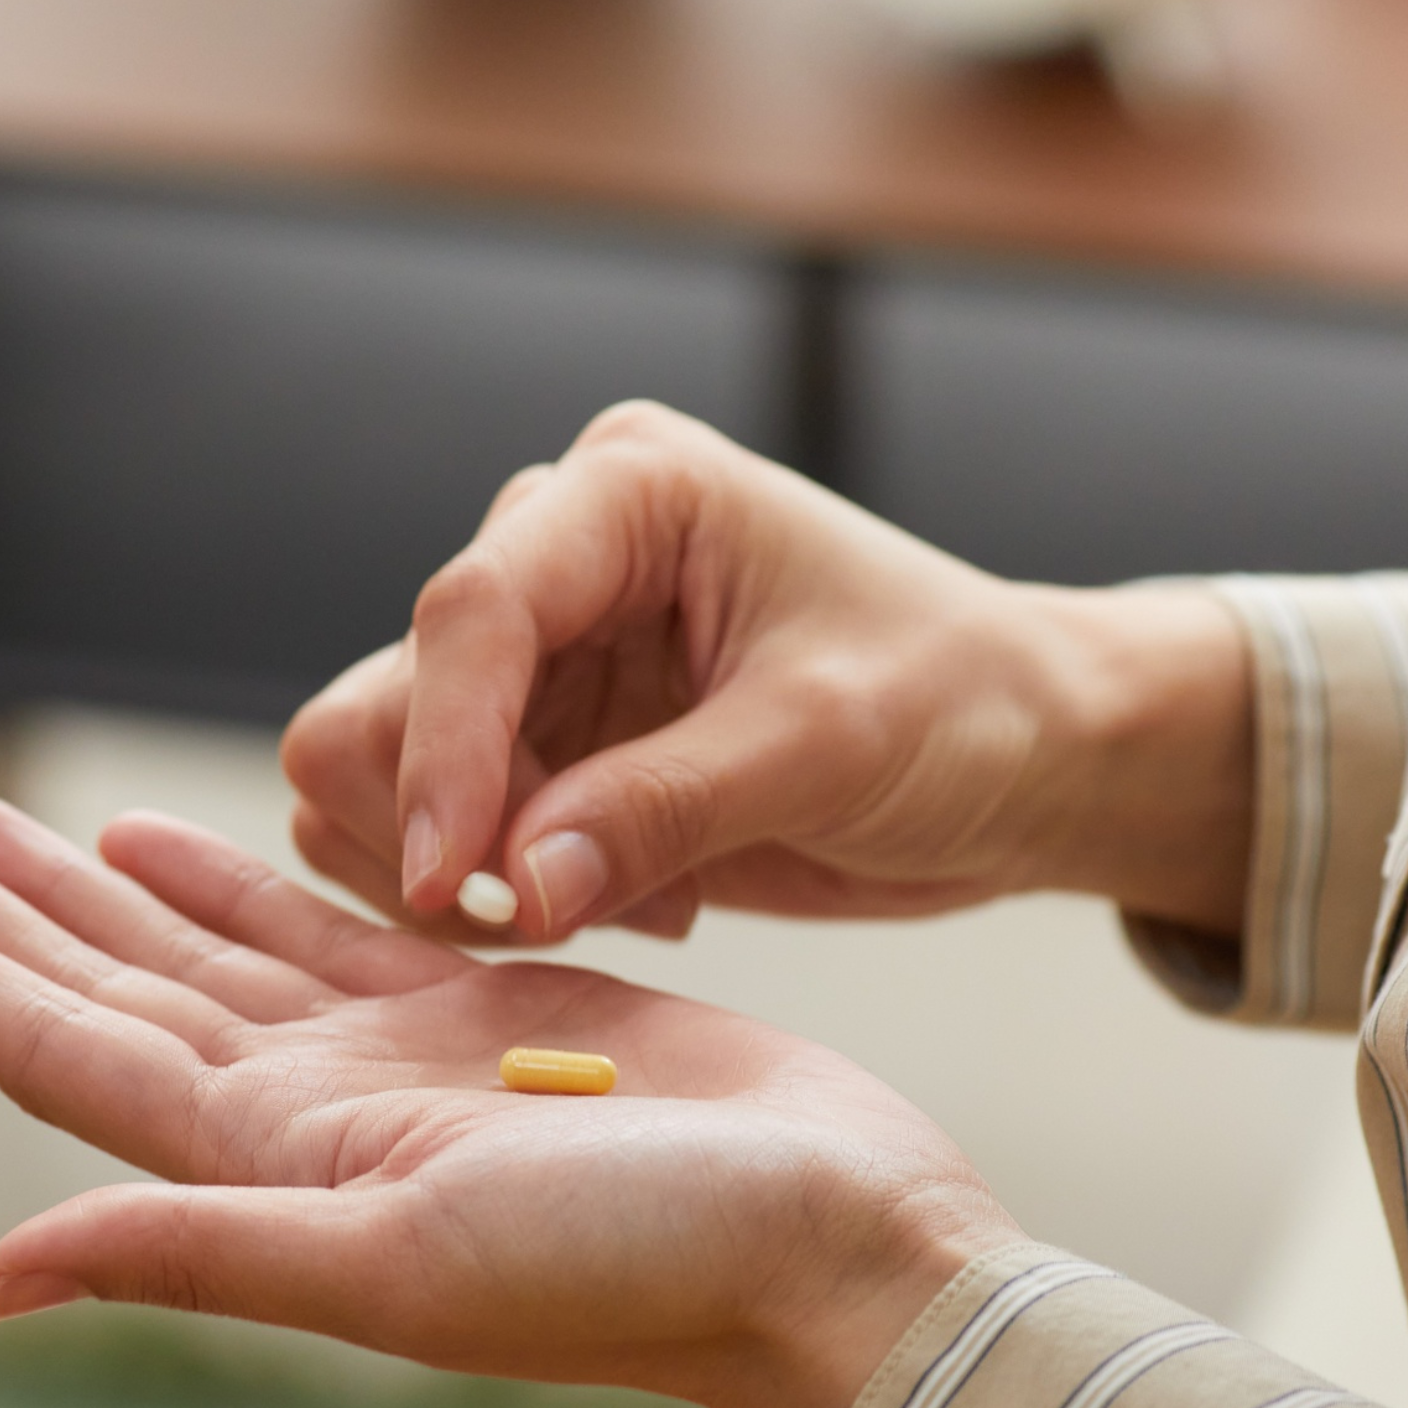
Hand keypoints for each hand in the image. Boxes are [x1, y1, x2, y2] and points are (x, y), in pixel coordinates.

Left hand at [0, 792, 1020, 1407]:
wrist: (830, 1238)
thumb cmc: (649, 1264)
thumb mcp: (409, 1269)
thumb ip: (205, 1250)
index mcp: (280, 1167)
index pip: (62, 1051)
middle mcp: (314, 1115)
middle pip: (101, 983)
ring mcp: (394, 1058)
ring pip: (197, 944)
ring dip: (83, 881)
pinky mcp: (483, 1004)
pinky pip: (321, 926)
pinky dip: (235, 879)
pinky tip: (174, 839)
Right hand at [283, 401, 1253, 945]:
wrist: (1023, 759)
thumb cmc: (958, 702)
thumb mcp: (825, 744)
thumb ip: (664, 809)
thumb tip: (513, 888)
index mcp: (628, 499)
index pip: (474, 612)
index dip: (443, 753)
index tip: (456, 883)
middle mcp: (560, 563)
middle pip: (388, 696)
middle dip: (442, 823)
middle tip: (554, 908)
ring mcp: (544, 665)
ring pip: (383, 773)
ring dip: (465, 872)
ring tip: (622, 901)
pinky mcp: (549, 754)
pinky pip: (444, 837)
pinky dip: (499, 898)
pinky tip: (632, 899)